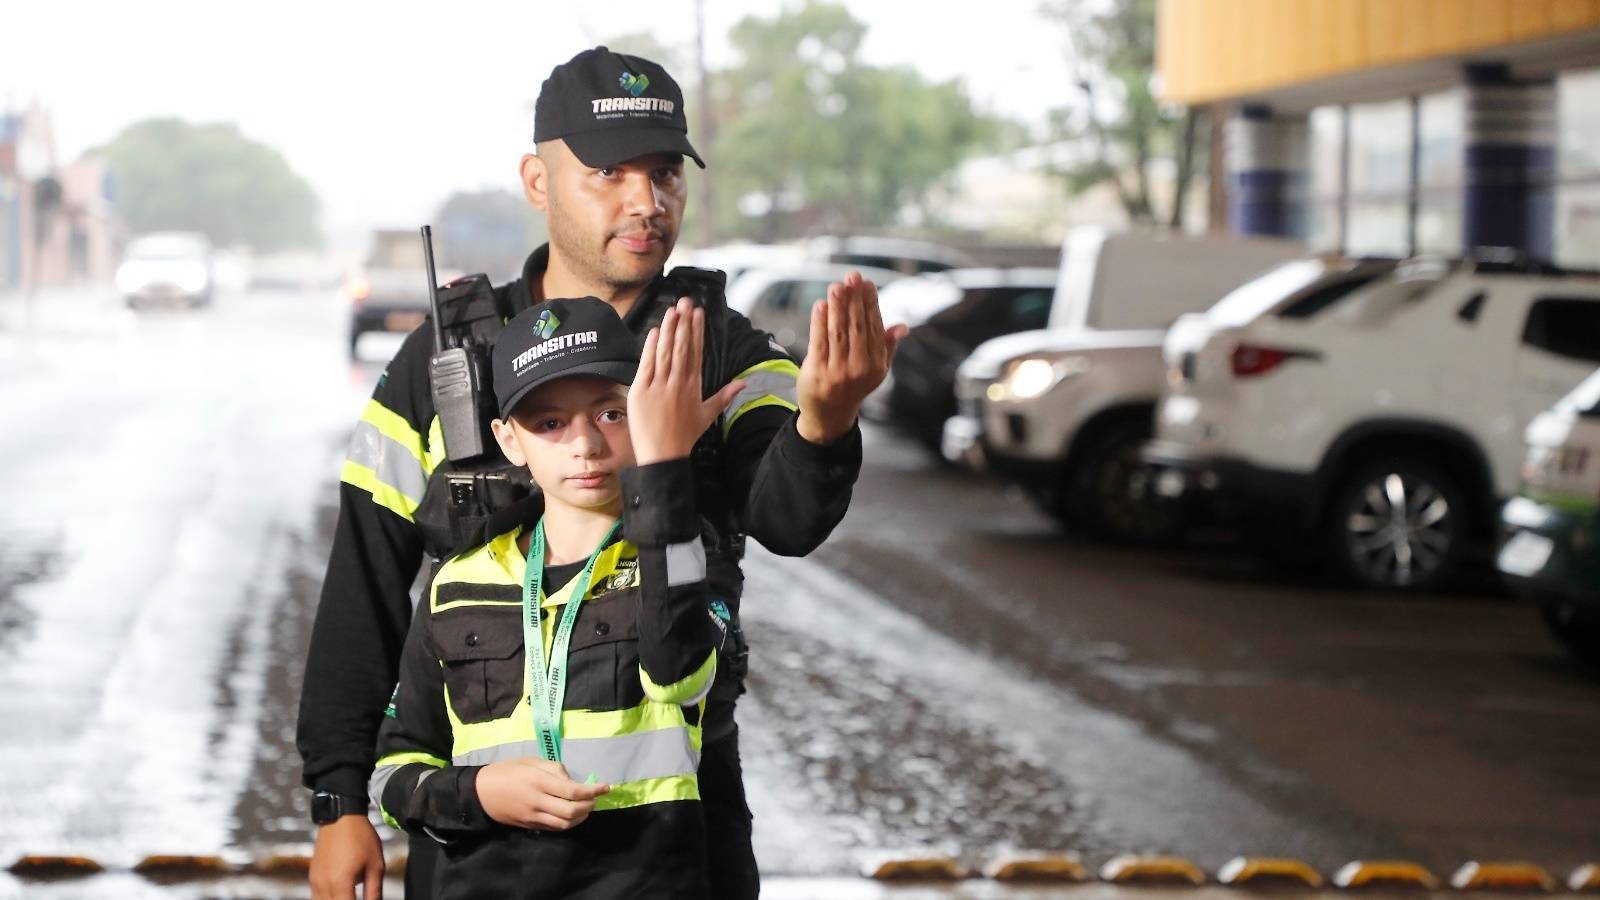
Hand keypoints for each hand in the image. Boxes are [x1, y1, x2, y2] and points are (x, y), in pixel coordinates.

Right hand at [310, 814, 383, 899]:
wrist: (341, 816)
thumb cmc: (361, 838)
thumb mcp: (375, 866)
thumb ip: (374, 892)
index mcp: (340, 884)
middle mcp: (323, 886)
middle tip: (358, 898)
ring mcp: (315, 882)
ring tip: (349, 897)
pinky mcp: (312, 877)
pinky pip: (317, 898)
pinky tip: (341, 896)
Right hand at [476, 757, 610, 830]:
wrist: (481, 793)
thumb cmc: (507, 771)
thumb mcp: (531, 761)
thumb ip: (554, 769)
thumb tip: (572, 781)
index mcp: (539, 782)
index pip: (573, 791)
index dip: (593, 791)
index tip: (606, 787)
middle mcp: (538, 802)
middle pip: (572, 812)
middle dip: (589, 806)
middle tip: (595, 798)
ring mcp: (534, 817)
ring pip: (565, 824)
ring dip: (581, 817)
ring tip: (586, 807)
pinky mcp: (530, 826)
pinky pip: (554, 828)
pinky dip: (568, 823)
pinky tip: (572, 814)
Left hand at [629, 297, 744, 464]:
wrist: (663, 455)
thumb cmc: (685, 436)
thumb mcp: (708, 415)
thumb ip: (725, 396)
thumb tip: (745, 382)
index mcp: (694, 386)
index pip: (696, 352)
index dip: (697, 330)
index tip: (698, 313)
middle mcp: (678, 383)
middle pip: (682, 347)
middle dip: (684, 322)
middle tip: (685, 301)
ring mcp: (659, 386)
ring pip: (665, 352)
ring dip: (669, 329)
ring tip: (671, 310)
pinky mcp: (641, 391)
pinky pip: (647, 365)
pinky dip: (651, 347)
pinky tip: (655, 331)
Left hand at [797, 271, 907, 443]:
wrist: (829, 415)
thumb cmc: (852, 385)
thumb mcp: (875, 370)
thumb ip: (886, 347)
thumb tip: (903, 327)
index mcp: (876, 364)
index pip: (874, 328)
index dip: (871, 304)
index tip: (867, 284)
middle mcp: (859, 367)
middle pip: (857, 326)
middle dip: (854, 299)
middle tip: (852, 276)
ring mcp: (838, 370)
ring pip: (838, 332)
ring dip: (837, 306)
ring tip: (836, 286)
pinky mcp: (817, 371)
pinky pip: (819, 342)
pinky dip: (820, 322)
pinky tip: (820, 305)